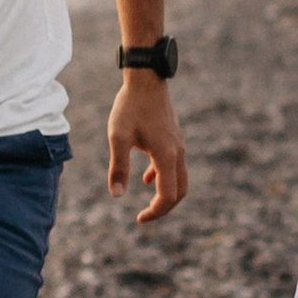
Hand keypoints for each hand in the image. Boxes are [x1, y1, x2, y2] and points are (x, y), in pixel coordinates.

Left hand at [108, 74, 187, 226]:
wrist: (146, 78)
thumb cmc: (130, 106)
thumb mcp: (118, 137)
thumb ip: (118, 167)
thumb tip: (117, 195)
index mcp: (166, 156)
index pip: (168, 196)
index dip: (155, 212)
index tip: (139, 219)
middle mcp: (177, 153)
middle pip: (180, 191)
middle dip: (164, 207)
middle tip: (146, 216)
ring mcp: (178, 144)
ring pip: (179, 178)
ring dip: (165, 192)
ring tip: (148, 202)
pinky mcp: (174, 137)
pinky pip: (174, 164)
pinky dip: (163, 177)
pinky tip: (146, 178)